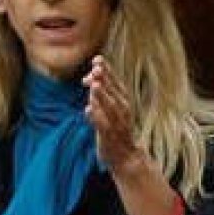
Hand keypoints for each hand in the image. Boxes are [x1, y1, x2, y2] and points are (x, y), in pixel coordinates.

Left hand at [82, 55, 143, 172]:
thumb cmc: (116, 127)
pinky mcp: (109, 136)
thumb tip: (87, 78)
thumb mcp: (111, 107)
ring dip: (102, 96)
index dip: (107, 70)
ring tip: (93, 85)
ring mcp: (117, 123)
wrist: (126, 155)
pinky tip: (87, 109)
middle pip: (114, 92)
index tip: (97, 59)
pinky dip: (96, 117)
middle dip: (105, 79)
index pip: (116, 82)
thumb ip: (100, 92)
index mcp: (124, 100)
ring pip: (110, 107)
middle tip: (95, 68)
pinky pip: (103, 125)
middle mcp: (123, 110)